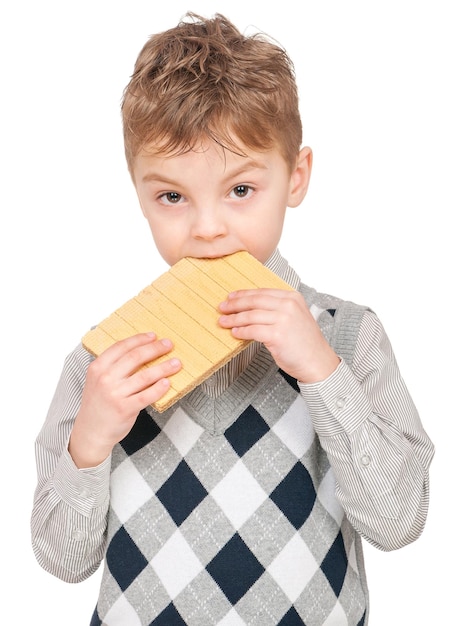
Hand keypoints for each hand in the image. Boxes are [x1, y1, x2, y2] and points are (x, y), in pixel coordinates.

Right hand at [69, 333, 180, 467]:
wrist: (91, 431)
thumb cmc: (98, 404)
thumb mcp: (97, 380)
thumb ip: (113, 367)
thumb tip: (141, 351)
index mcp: (97, 367)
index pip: (121, 346)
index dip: (139, 339)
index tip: (153, 336)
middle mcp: (105, 378)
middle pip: (135, 357)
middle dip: (155, 348)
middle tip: (168, 345)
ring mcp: (114, 393)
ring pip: (145, 376)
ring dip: (164, 367)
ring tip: (176, 363)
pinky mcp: (124, 408)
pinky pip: (147, 395)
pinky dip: (159, 388)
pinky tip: (168, 382)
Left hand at [219, 288, 339, 383]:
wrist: (318, 362)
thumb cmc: (305, 343)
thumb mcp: (295, 317)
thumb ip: (277, 309)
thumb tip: (249, 308)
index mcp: (293, 297)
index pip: (262, 292)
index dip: (243, 294)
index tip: (231, 297)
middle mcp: (289, 305)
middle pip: (254, 301)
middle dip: (235, 304)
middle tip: (222, 308)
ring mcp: (284, 319)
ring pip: (251, 316)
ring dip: (234, 319)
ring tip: (223, 322)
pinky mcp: (278, 335)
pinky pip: (253, 331)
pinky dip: (241, 332)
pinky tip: (235, 333)